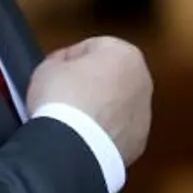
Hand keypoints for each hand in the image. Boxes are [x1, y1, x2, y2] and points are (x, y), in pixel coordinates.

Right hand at [27, 36, 152, 166]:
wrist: (75, 146)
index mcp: (126, 54)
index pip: (93, 47)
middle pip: (111, 76)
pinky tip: (82, 136)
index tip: (54, 69)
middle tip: (62, 93)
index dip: (69, 57)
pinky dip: (103, 132)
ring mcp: (143, 115)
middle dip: (89, 83)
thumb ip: (60, 61)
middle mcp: (142, 82)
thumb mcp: (48, 67)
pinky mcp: (138, 142)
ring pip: (117, 105)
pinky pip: (117, 130)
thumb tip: (63, 69)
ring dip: (99, 108)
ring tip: (71, 119)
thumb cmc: (63, 98)